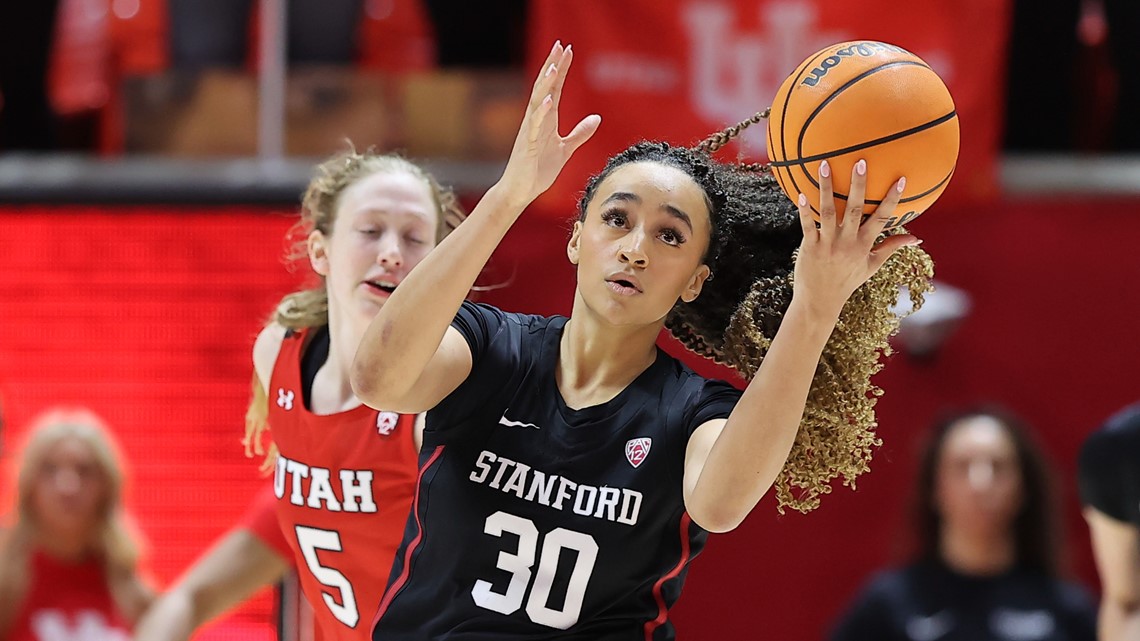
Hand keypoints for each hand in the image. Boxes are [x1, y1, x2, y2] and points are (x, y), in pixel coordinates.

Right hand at [496, 41, 601, 207]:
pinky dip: (541, 112)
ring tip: (553, 66)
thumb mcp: (566, 149)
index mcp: (547, 119)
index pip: (555, 88)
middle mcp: (537, 120)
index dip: (561, 69)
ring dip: (546, 84)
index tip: (567, 49)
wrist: (521, 190)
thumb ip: (579, 133)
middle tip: (560, 45)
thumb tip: (596, 118)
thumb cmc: (538, 170)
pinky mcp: (529, 144)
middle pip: (545, 87)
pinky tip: (548, 100)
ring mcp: (531, 131)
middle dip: (552, 66)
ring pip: (537, 101)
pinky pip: (535, 125)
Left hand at [792, 159, 920, 319]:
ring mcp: (828, 244)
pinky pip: (807, 225)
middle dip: (858, 186)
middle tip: (860, 162)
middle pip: (854, 209)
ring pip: (828, 212)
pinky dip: (805, 210)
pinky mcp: (810, 247)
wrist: (821, 300)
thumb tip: (916, 238)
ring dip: (826, 188)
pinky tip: (801, 193)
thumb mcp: (872, 265)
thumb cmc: (848, 280)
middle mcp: (847, 243)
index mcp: (864, 245)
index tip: (901, 179)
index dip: (891, 199)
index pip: (881, 218)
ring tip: (825, 165)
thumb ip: (891, 247)